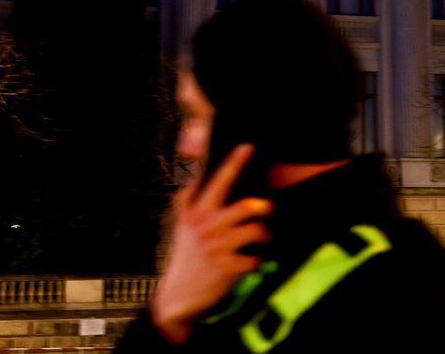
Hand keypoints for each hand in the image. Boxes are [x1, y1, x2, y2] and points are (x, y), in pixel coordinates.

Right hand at [150, 144, 273, 343]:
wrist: (178, 296)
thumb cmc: (188, 254)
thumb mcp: (185, 223)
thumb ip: (194, 199)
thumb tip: (199, 170)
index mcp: (193, 210)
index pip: (213, 181)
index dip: (233, 163)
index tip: (247, 147)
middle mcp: (204, 225)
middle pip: (244, 206)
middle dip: (263, 206)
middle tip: (267, 208)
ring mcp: (215, 247)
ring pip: (255, 230)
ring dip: (264, 235)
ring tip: (261, 238)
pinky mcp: (225, 268)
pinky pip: (255, 258)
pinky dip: (257, 260)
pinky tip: (250, 262)